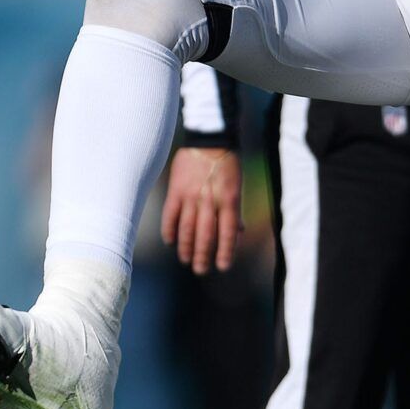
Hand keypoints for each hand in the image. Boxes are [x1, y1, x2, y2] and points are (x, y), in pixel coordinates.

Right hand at [160, 147, 242, 275]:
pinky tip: (170, 241)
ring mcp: (192, 195)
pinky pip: (171, 214)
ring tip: (185, 260)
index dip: (225, 251)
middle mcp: (211, 200)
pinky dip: (170, 229)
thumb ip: (235, 210)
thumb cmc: (227, 164)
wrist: (209, 138)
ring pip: (188, 228)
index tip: (222, 267)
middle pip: (206, 234)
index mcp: (230, 200)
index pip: (228, 233)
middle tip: (200, 269)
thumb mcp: (237, 186)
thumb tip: (239, 233)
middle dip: (203, 255)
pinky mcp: (176, 189)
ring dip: (186, 247)